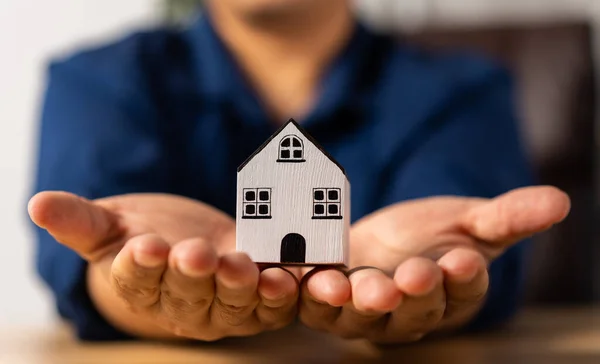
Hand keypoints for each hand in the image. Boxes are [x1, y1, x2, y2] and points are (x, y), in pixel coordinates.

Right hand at [29, 192, 298, 340]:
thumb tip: (38, 203)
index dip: (139, 265)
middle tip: (194, 254)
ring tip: (240, 266)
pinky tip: (285, 278)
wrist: (192, 246)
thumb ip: (82, 221)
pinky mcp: (261, 300)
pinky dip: (280, 294)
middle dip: (191, 275)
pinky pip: (272, 304)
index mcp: (142, 285)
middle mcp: (183, 304)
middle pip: (186, 293)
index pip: (136, 278)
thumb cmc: (149, 236)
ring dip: (239, 286)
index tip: (142, 247)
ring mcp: (224, 306)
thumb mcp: (113, 225)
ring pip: (231, 303)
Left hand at [299, 186, 569, 342]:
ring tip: (344, 285)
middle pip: (411, 311)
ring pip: (357, 315)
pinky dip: (303, 291)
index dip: (463, 279)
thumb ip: (507, 216)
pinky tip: (298, 275)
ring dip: (351, 301)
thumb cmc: (431, 236)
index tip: (464, 259)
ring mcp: (362, 311)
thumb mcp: (470, 221)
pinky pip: (311, 301)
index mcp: (450, 296)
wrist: (380, 242)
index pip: (462, 292)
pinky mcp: (323, 298)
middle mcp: (406, 313)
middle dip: (412, 294)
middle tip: (412, 275)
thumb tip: (560, 200)